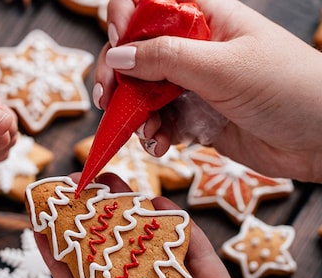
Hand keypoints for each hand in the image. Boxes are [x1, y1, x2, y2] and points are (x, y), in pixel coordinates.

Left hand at [35, 172, 287, 277]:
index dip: (58, 256)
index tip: (40, 223)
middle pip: (115, 261)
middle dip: (95, 223)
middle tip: (80, 187)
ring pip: (155, 252)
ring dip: (135, 217)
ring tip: (113, 182)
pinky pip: (200, 261)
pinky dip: (184, 233)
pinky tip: (164, 206)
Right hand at [94, 0, 321, 182]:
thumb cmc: (288, 88)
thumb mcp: (223, 67)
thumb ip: (166, 59)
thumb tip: (117, 55)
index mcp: (206, 18)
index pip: (151, 4)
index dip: (126, 17)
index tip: (118, 42)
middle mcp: (195, 47)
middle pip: (137, 51)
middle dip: (117, 73)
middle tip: (107, 96)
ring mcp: (193, 83)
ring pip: (142, 89)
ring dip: (133, 111)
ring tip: (144, 130)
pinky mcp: (195, 116)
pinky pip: (159, 120)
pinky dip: (153, 133)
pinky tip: (160, 144)